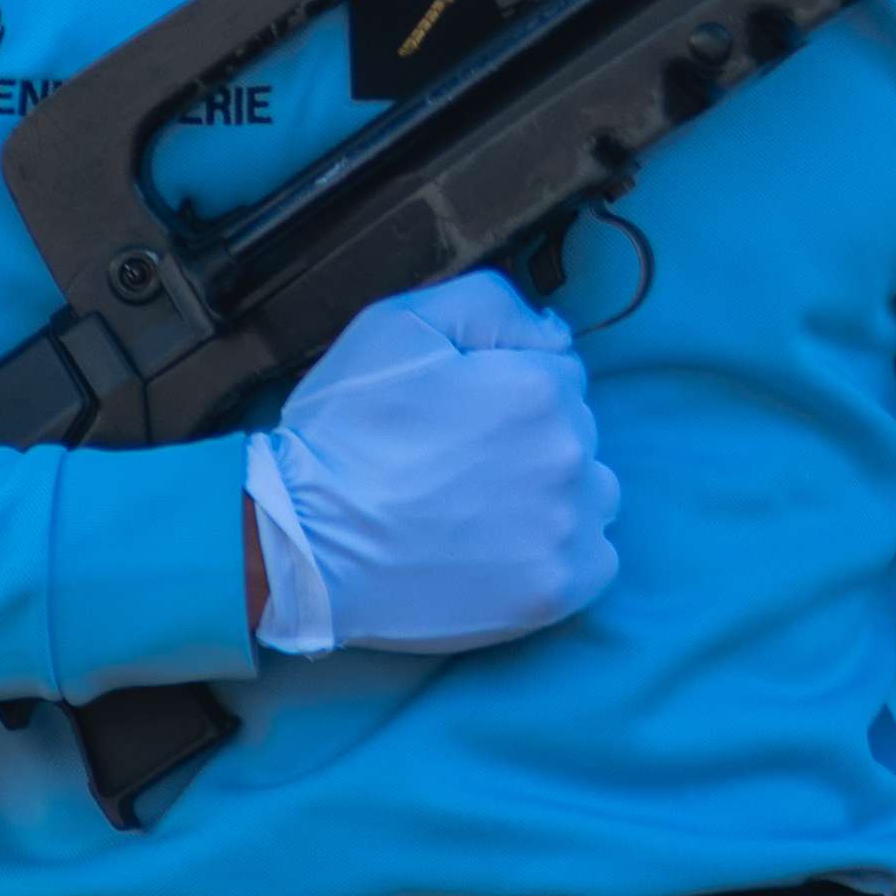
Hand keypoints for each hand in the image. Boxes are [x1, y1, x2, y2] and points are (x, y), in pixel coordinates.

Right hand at [245, 270, 619, 657]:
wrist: (302, 543)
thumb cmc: (344, 433)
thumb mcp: (400, 325)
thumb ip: (489, 304)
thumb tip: (554, 331)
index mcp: (538, 388)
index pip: (559, 373)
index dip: (508, 388)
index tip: (461, 416)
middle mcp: (568, 455)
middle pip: (577, 432)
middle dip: (531, 438)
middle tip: (459, 464)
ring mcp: (566, 528)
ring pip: (593, 493)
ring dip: (556, 494)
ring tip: (484, 508)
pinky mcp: (556, 591)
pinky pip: (594, 560)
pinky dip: (562, 553)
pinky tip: (505, 550)